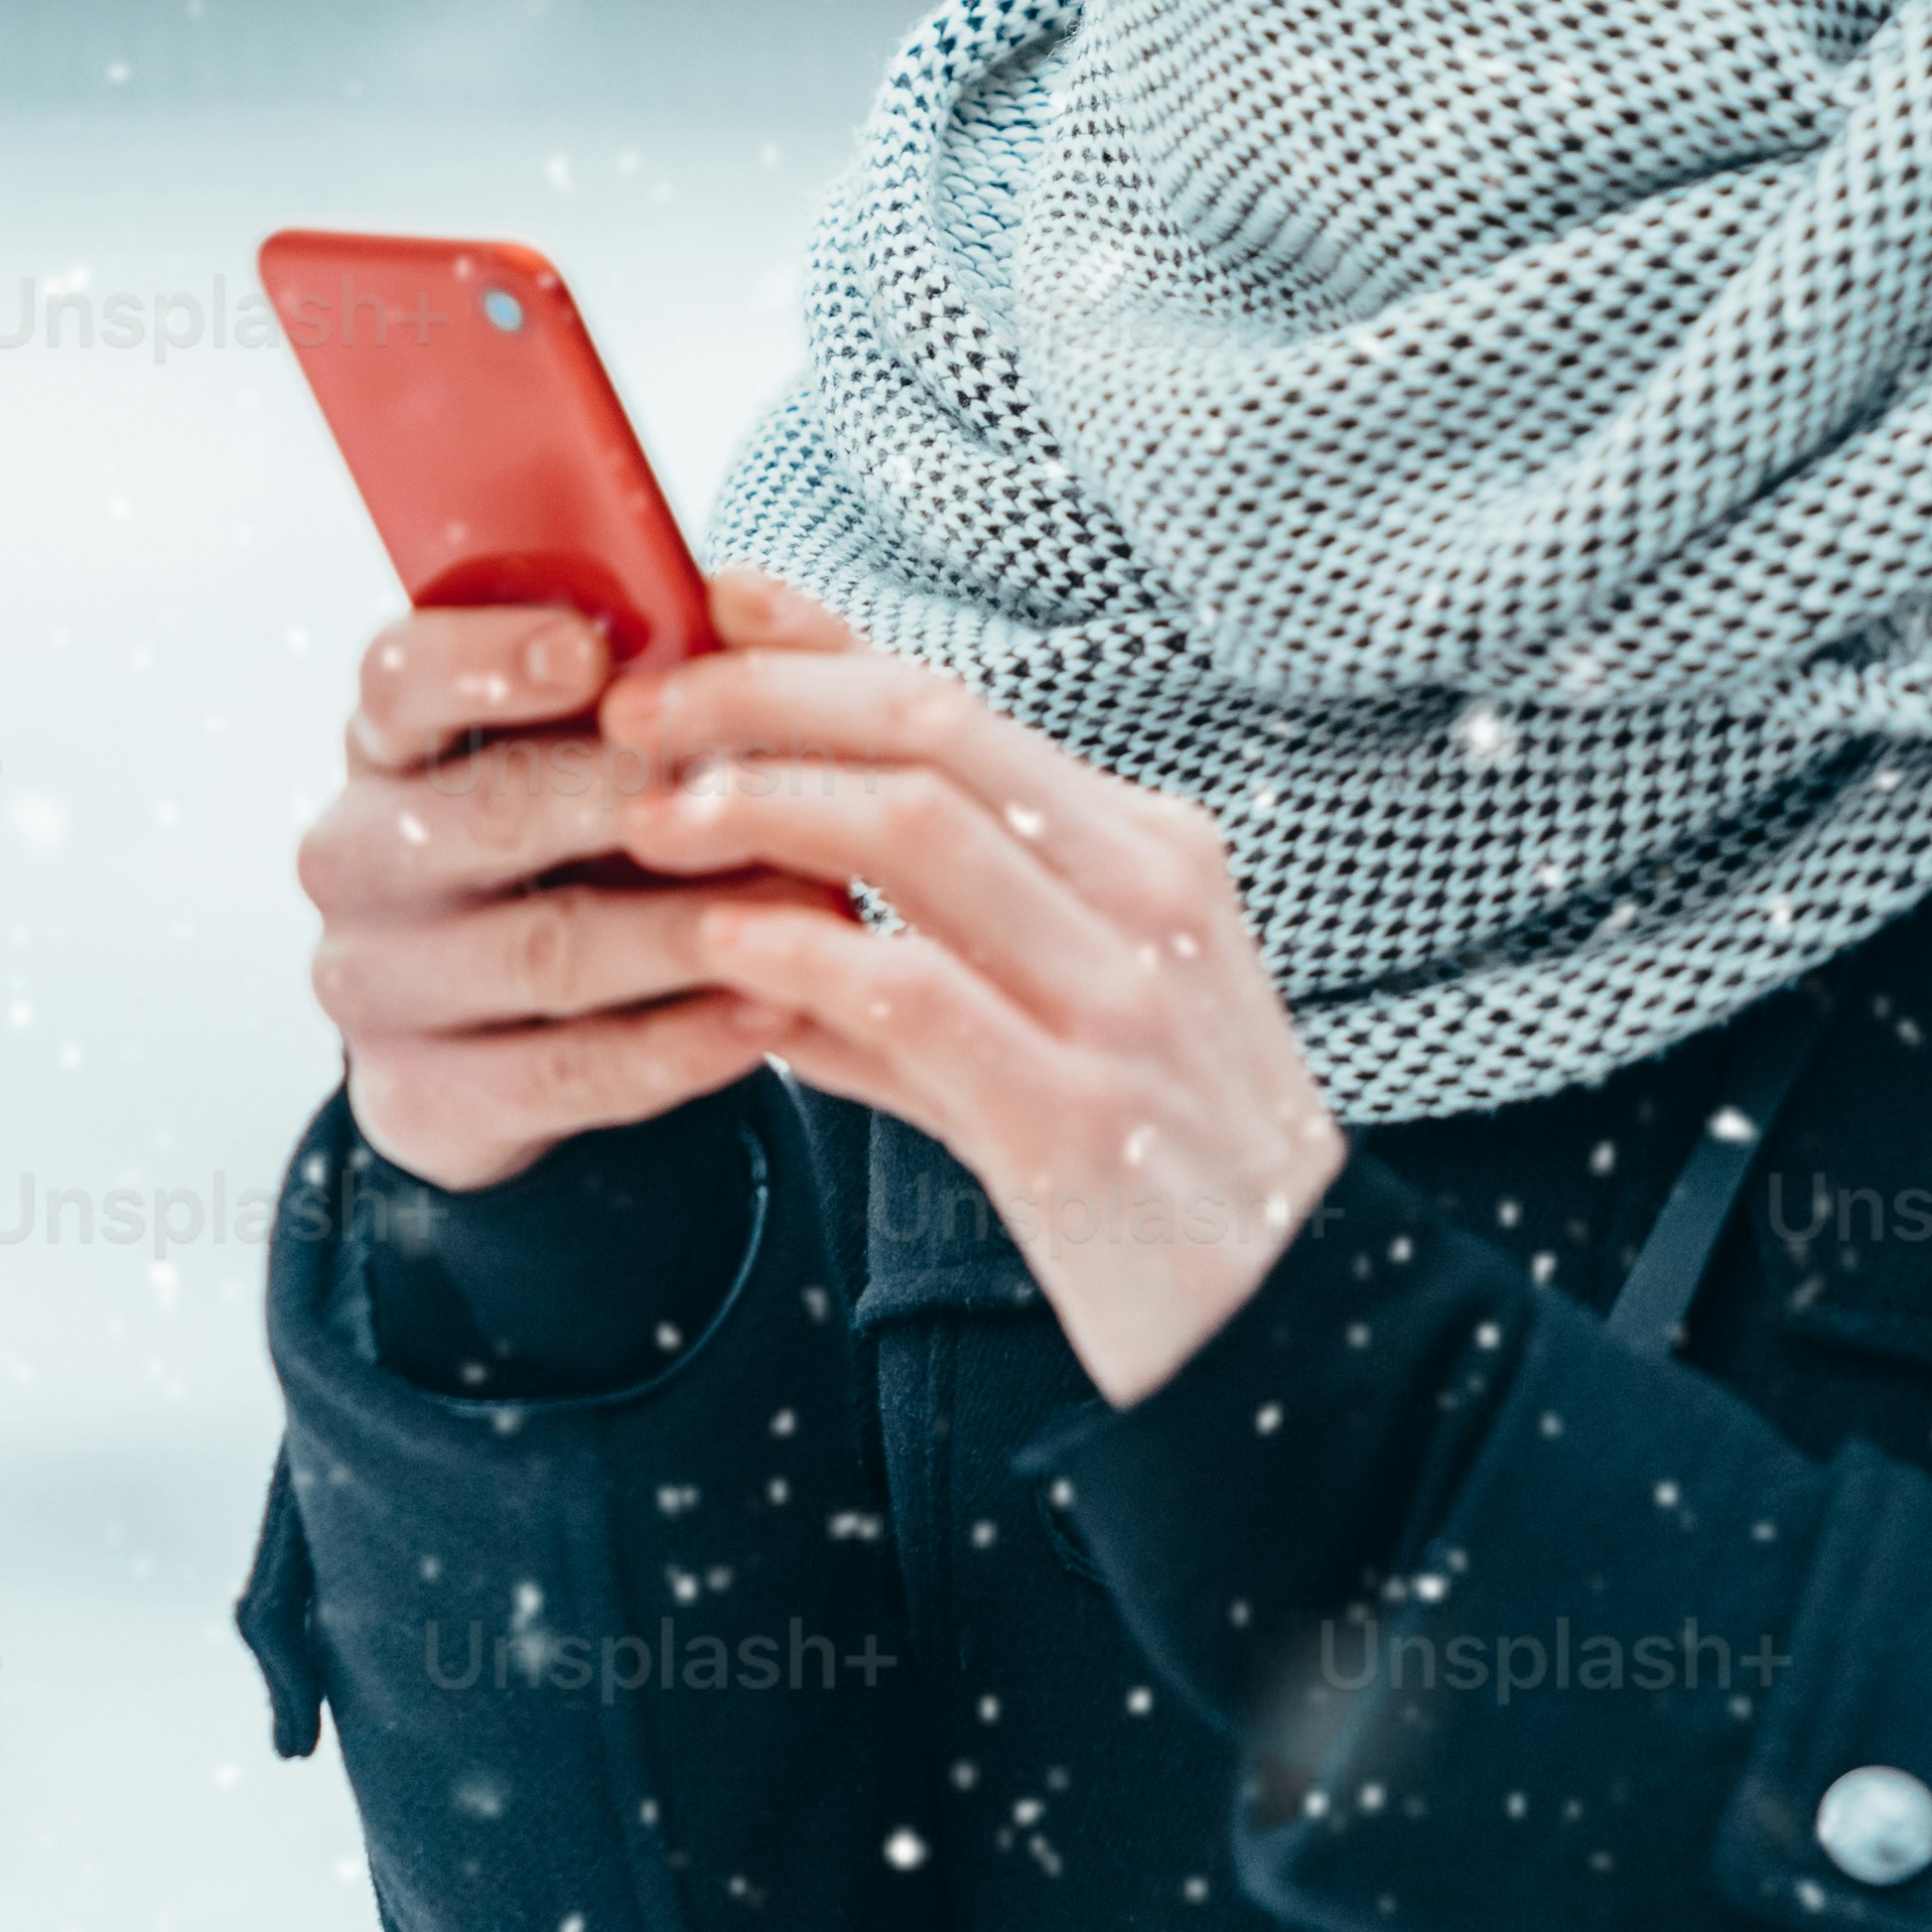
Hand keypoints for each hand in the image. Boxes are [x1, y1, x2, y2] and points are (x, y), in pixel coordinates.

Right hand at [298, 588, 837, 1196]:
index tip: (591, 652)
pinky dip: (674, 1043)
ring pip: (540, 948)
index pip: (396, 676)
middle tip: (744, 783)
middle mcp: (357, 855)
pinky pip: (562, 1070)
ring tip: (804, 905)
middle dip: (625, 798)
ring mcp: (376, 983)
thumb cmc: (561, 846)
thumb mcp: (581, 753)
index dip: (486, 658)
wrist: (496, 1036)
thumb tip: (735, 598)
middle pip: (481, 814)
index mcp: (387, 743)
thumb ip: (650, 675)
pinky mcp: (421, 1095)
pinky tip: (760, 1010)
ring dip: (683, 928)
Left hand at [591, 583, 1348, 1408]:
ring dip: (764, 804)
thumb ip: (919, 965)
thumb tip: (761, 919)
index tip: (706, 605)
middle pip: (935, 728)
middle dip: (768, 699)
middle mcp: (1146, 894)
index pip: (960, 702)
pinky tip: (719, 942)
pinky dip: (804, 952)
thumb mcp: (1062, 1026)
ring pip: (921, 831)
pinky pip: (918, 996)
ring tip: (653, 819)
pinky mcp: (1079, 1116)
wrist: (1292, 1326)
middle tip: (640, 715)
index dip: (820, 643)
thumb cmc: (1161, 1169)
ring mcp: (1121, 1000)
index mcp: (1147, 849)